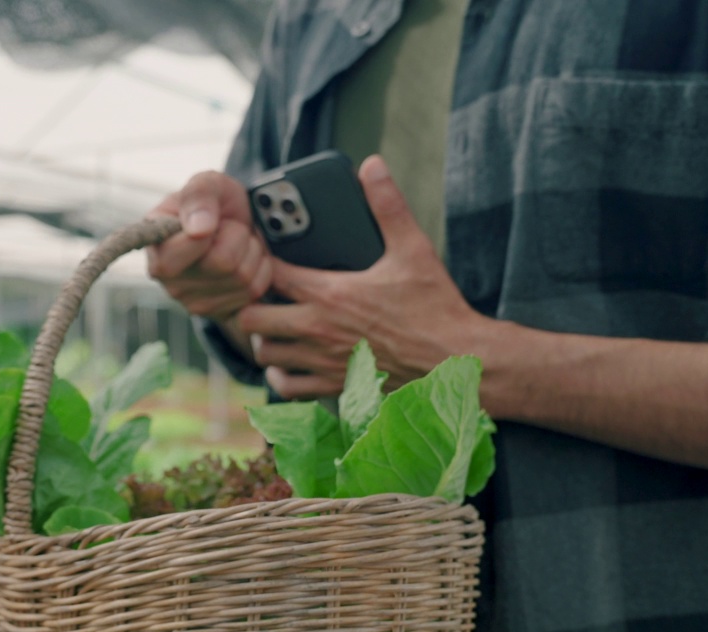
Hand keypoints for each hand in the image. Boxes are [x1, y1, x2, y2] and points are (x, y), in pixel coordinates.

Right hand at [146, 171, 272, 321]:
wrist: (236, 225)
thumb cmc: (215, 204)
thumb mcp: (208, 183)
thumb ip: (199, 195)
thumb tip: (198, 229)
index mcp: (156, 247)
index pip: (186, 248)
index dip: (209, 229)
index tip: (212, 219)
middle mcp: (168, 281)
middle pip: (223, 262)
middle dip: (237, 236)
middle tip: (229, 229)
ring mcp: (193, 302)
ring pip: (242, 277)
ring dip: (250, 252)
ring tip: (237, 243)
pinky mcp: (220, 313)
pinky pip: (254, 291)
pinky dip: (260, 270)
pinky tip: (245, 261)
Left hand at [236, 156, 492, 399]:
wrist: (456, 361)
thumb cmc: (435, 308)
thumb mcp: (413, 249)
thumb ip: (388, 206)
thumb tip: (373, 166)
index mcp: (329, 294)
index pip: (270, 274)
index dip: (259, 262)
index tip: (263, 255)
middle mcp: (317, 329)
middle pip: (252, 318)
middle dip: (251, 304)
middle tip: (264, 296)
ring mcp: (322, 361)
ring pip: (264, 353)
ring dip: (263, 339)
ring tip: (273, 326)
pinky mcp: (332, 386)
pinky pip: (286, 389)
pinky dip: (280, 376)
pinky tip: (288, 362)